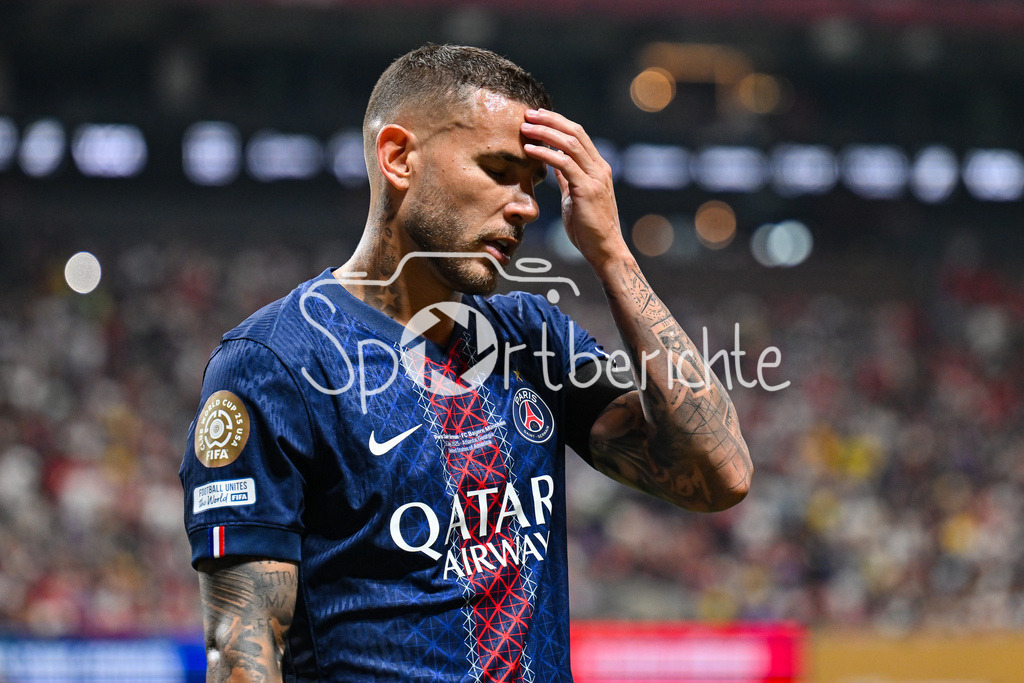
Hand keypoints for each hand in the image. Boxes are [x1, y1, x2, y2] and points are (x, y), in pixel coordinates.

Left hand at [521, 109, 627, 265]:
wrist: (604, 249)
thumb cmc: (588, 227)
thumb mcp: (574, 196)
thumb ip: (567, 178)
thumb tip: (553, 164)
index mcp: (597, 168)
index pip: (578, 135)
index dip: (557, 122)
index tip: (537, 116)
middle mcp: (599, 168)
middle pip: (575, 132)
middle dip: (550, 120)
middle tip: (529, 114)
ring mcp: (595, 177)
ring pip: (570, 143)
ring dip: (545, 132)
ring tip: (525, 127)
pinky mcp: (587, 189)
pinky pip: (564, 164)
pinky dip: (545, 154)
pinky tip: (529, 149)